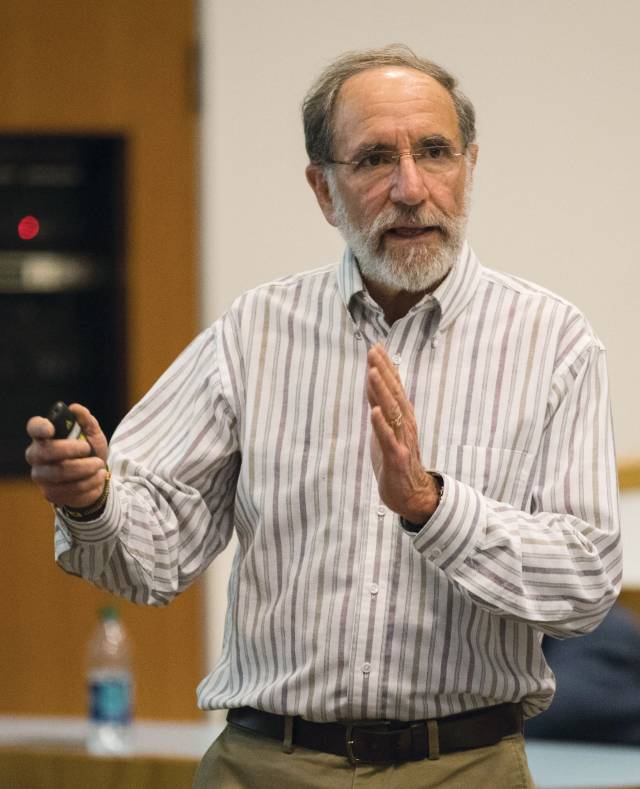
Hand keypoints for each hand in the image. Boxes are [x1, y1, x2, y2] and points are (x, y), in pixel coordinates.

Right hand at [25, 404, 108, 508]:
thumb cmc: (90, 451)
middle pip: (47, 452)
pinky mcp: (50, 494)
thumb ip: (87, 421)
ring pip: (62, 473)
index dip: (40, 428)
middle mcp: (36, 455)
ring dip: (87, 469)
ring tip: (99, 466)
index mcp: (44, 436)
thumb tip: (76, 409)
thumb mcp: (93, 435)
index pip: (34, 427)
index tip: (51, 429)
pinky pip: (72, 489)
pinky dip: (90, 483)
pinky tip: (97, 478)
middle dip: (72, 450)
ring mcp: (41, 476)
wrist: (96, 477)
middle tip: (89, 450)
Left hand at [366, 344, 438, 523]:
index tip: (375, 346)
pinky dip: (381, 425)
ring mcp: (401, 440)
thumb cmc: (396, 457)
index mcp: (403, 416)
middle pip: (393, 394)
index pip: (393, 387)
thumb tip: (372, 380)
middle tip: (373, 351)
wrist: (411, 494)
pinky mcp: (396, 457)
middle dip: (383, 372)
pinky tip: (374, 411)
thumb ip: (381, 404)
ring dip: (382, 392)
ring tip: (371, 373)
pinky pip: (388, 439)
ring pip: (391, 412)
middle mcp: (405, 424)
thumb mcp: (386, 427)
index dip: (385, 366)